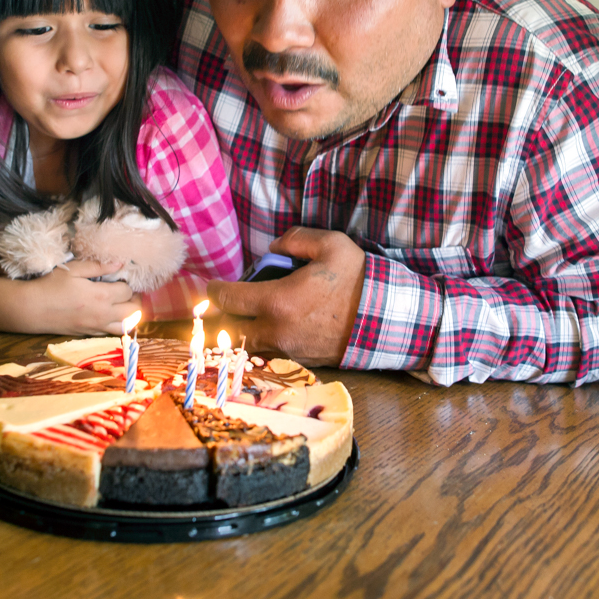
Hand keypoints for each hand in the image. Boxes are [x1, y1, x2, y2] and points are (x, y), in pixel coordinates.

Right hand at [21, 260, 139, 335]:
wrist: (31, 309)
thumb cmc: (50, 286)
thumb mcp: (73, 269)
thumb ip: (99, 266)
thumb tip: (120, 263)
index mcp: (100, 296)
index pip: (127, 292)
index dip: (128, 285)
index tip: (121, 280)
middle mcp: (102, 314)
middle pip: (133, 312)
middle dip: (135, 301)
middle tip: (128, 293)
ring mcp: (95, 327)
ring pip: (126, 327)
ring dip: (130, 316)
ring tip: (123, 305)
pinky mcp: (88, 334)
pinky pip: (111, 333)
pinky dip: (118, 325)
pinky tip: (111, 315)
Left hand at [207, 227, 364, 365]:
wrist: (385, 320)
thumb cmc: (357, 281)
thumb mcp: (331, 244)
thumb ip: (296, 238)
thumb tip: (274, 247)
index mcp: (277, 301)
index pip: (227, 299)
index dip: (214, 291)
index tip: (213, 286)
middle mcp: (275, 330)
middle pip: (230, 329)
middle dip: (223, 316)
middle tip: (227, 304)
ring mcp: (287, 350)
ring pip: (249, 344)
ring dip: (244, 331)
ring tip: (249, 316)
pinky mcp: (300, 361)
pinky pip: (272, 352)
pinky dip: (266, 341)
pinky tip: (276, 327)